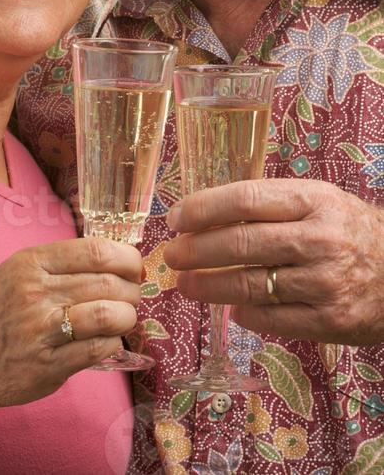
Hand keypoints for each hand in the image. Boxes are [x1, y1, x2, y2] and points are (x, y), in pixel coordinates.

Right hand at [0, 236, 141, 413]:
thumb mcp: (15, 271)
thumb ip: (59, 265)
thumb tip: (113, 262)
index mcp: (31, 263)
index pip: (96, 251)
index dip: (127, 257)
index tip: (135, 265)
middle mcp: (36, 293)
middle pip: (108, 282)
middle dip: (132, 288)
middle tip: (133, 294)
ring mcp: (42, 331)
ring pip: (108, 315)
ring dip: (128, 316)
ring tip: (125, 317)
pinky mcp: (47, 366)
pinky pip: (97, 350)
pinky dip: (113, 343)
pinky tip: (107, 341)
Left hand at [163, 178, 383, 344]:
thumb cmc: (349, 230)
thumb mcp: (319, 201)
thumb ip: (271, 206)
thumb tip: (206, 214)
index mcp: (313, 201)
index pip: (245, 199)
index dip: (203, 209)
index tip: (175, 219)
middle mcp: (319, 239)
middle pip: (241, 243)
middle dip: (196, 251)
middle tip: (172, 255)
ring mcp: (325, 283)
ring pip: (250, 285)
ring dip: (209, 286)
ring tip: (185, 284)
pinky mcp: (330, 321)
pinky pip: (271, 319)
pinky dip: (243, 313)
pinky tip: (231, 307)